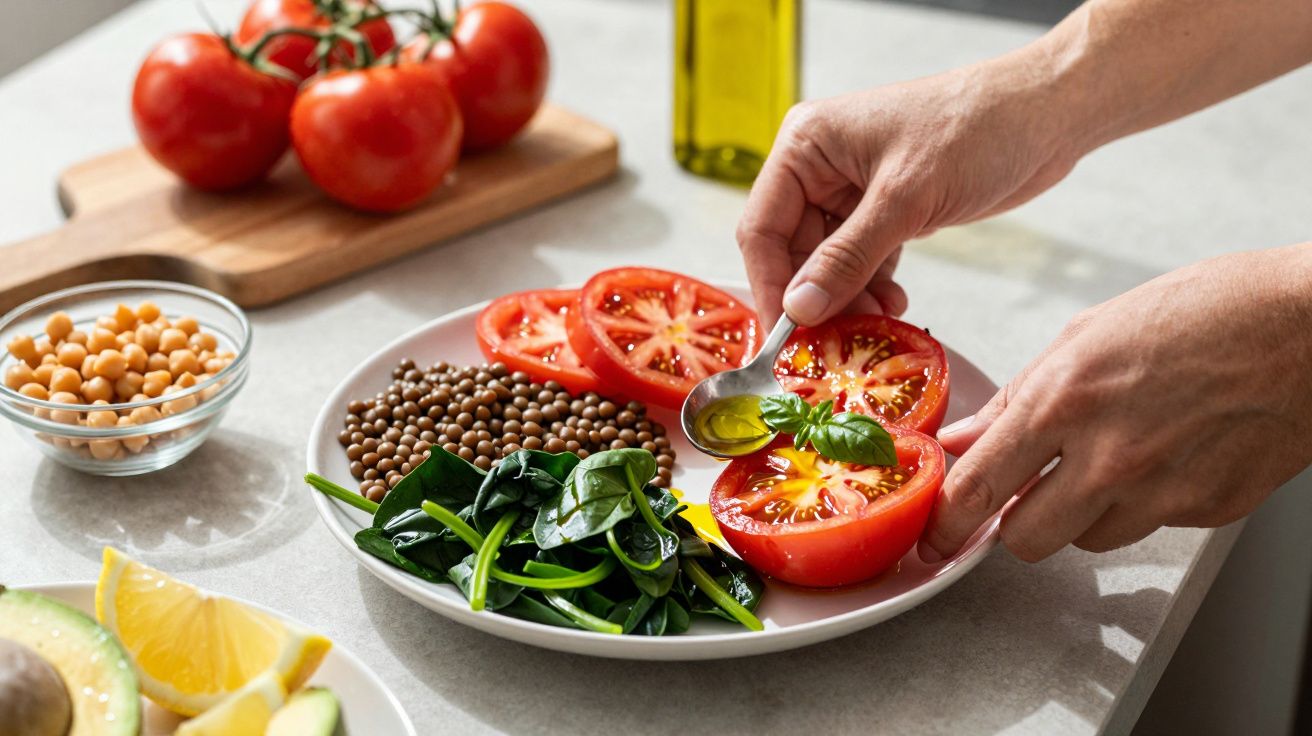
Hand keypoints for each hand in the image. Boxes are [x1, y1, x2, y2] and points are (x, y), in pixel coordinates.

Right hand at [735, 57, 1082, 327]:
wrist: (1046, 114)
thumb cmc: (976, 129)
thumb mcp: (905, 199)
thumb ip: (847, 258)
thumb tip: (799, 309)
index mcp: (806, 145)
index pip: (763, 228)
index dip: (772, 286)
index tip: (786, 338)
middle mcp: (819, 166)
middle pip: (793, 251)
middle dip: (818, 298)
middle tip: (839, 342)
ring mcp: (851, 188)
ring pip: (827, 262)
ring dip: (848, 298)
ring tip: (876, 325)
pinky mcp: (884, 207)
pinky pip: (860, 259)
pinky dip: (872, 286)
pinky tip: (893, 306)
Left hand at [920, 245, 1311, 562]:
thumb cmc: (1207, 310)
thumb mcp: (1088, 333)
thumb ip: (1017, 397)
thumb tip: (964, 440)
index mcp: (1065, 400)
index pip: (979, 487)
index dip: (946, 523)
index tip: (934, 537)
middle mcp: (1109, 455)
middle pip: (1025, 539)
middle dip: (1013, 523)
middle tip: (1023, 492)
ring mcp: (1163, 491)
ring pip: (1086, 540)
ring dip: (1079, 514)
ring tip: (1108, 457)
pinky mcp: (1208, 510)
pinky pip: (1148, 526)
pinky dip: (1141, 503)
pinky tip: (1163, 454)